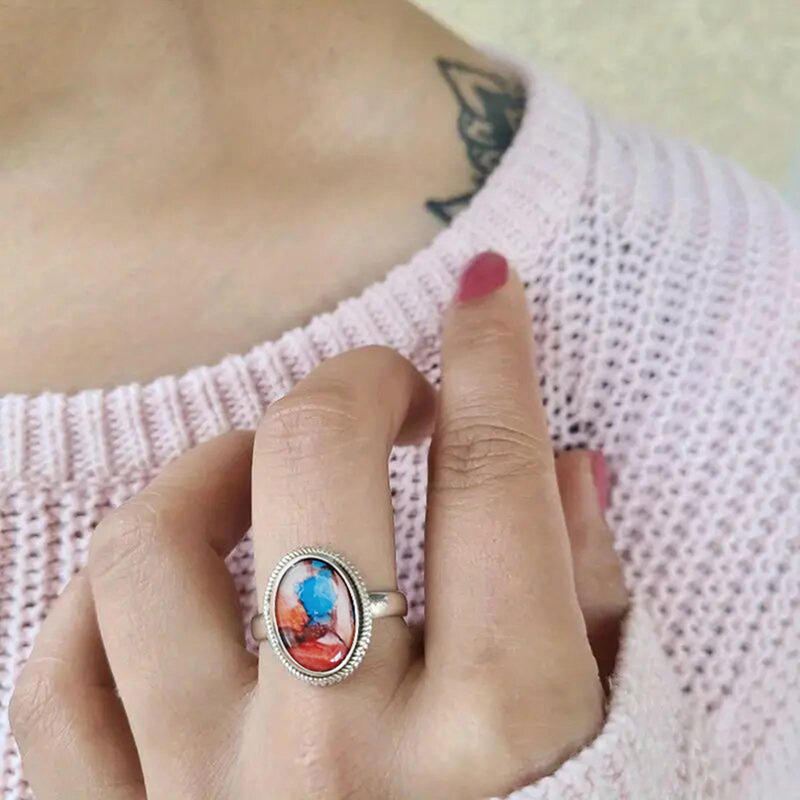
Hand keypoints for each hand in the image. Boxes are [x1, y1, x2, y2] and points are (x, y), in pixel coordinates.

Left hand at [11, 259, 626, 798]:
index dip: (494, 354)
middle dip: (351, 386)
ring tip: (263, 468)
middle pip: (313, 469)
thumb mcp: (603, 747)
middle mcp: (343, 759)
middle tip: (380, 391)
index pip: (495, 474)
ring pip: (152, 550)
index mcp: (496, 739)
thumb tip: (565, 462)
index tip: (488, 289)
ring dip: (211, 469)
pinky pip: (57, 673)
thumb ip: (587, 599)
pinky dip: (106, 596)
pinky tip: (172, 578)